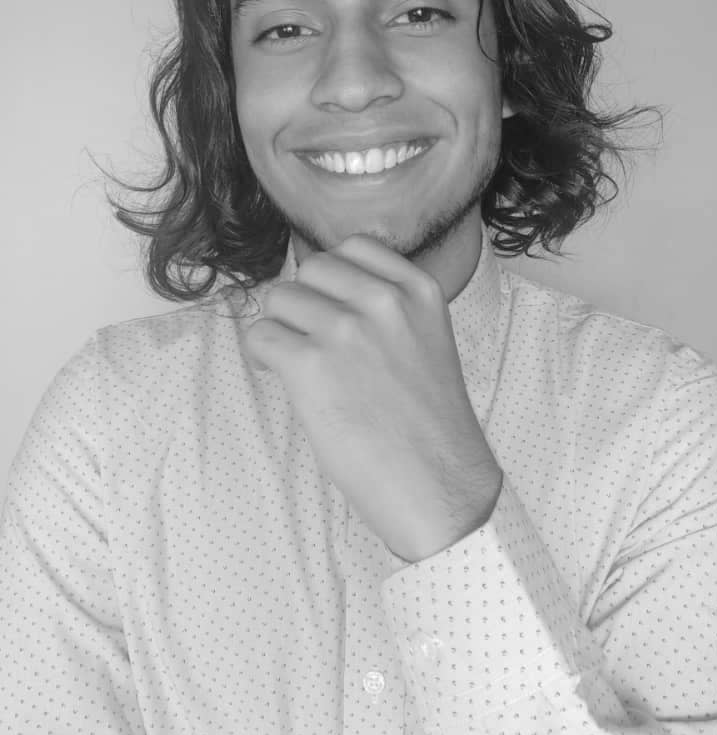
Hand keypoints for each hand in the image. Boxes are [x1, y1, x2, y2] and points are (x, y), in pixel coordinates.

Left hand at [245, 235, 502, 562]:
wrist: (437, 487)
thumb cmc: (429, 426)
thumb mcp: (428, 340)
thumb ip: (389, 306)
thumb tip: (322, 288)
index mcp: (418, 290)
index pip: (355, 246)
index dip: (335, 279)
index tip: (337, 310)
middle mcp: (383, 300)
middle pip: (310, 269)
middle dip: (305, 303)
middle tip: (316, 343)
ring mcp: (346, 329)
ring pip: (278, 299)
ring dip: (282, 330)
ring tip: (304, 368)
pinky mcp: (310, 364)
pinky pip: (260, 336)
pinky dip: (264, 357)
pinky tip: (288, 381)